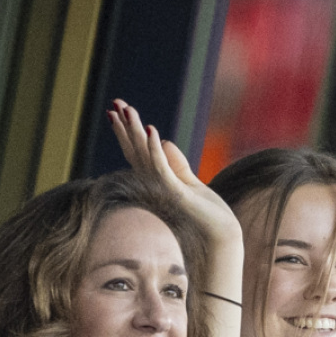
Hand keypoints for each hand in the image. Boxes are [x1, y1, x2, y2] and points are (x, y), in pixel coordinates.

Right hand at [107, 99, 241, 248]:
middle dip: (125, 126)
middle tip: (115, 102)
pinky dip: (156, 150)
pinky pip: (163, 168)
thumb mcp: (190, 182)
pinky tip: (152, 131)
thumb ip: (177, 164)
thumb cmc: (207, 211)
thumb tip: (165, 141)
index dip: (125, 131)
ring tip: (128, 109)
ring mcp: (164, 188)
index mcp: (158, 180)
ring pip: (145, 155)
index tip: (115, 110)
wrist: (220, 235)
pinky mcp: (177, 193)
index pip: (137, 151)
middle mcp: (156, 184)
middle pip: (135, 150)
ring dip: (136, 131)